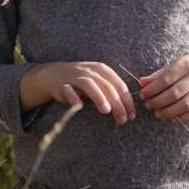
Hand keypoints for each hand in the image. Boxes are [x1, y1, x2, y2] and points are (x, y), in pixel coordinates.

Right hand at [20, 62, 135, 124]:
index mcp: (102, 70)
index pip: (119, 85)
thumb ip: (113, 90)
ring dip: (99, 97)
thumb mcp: (100, 81)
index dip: (127, 101)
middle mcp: (90, 71)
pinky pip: (68, 90)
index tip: (132, 115)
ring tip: (106, 111)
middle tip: (123, 119)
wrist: (56, 73)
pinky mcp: (63, 85)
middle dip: (117, 104)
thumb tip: (130, 109)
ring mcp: (76, 77)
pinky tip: (79, 106)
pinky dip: (74, 97)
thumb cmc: (84, 80)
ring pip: (89, 85)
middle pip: (107, 86)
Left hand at [138, 51, 188, 123]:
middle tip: (148, 106)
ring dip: (168, 112)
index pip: (165, 79)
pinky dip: (183, 118)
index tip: (142, 95)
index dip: (152, 90)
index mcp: (185, 64)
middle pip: (174, 94)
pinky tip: (172, 118)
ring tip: (157, 114)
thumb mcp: (174, 65)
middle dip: (158, 102)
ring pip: (185, 105)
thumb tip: (141, 83)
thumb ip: (158, 76)